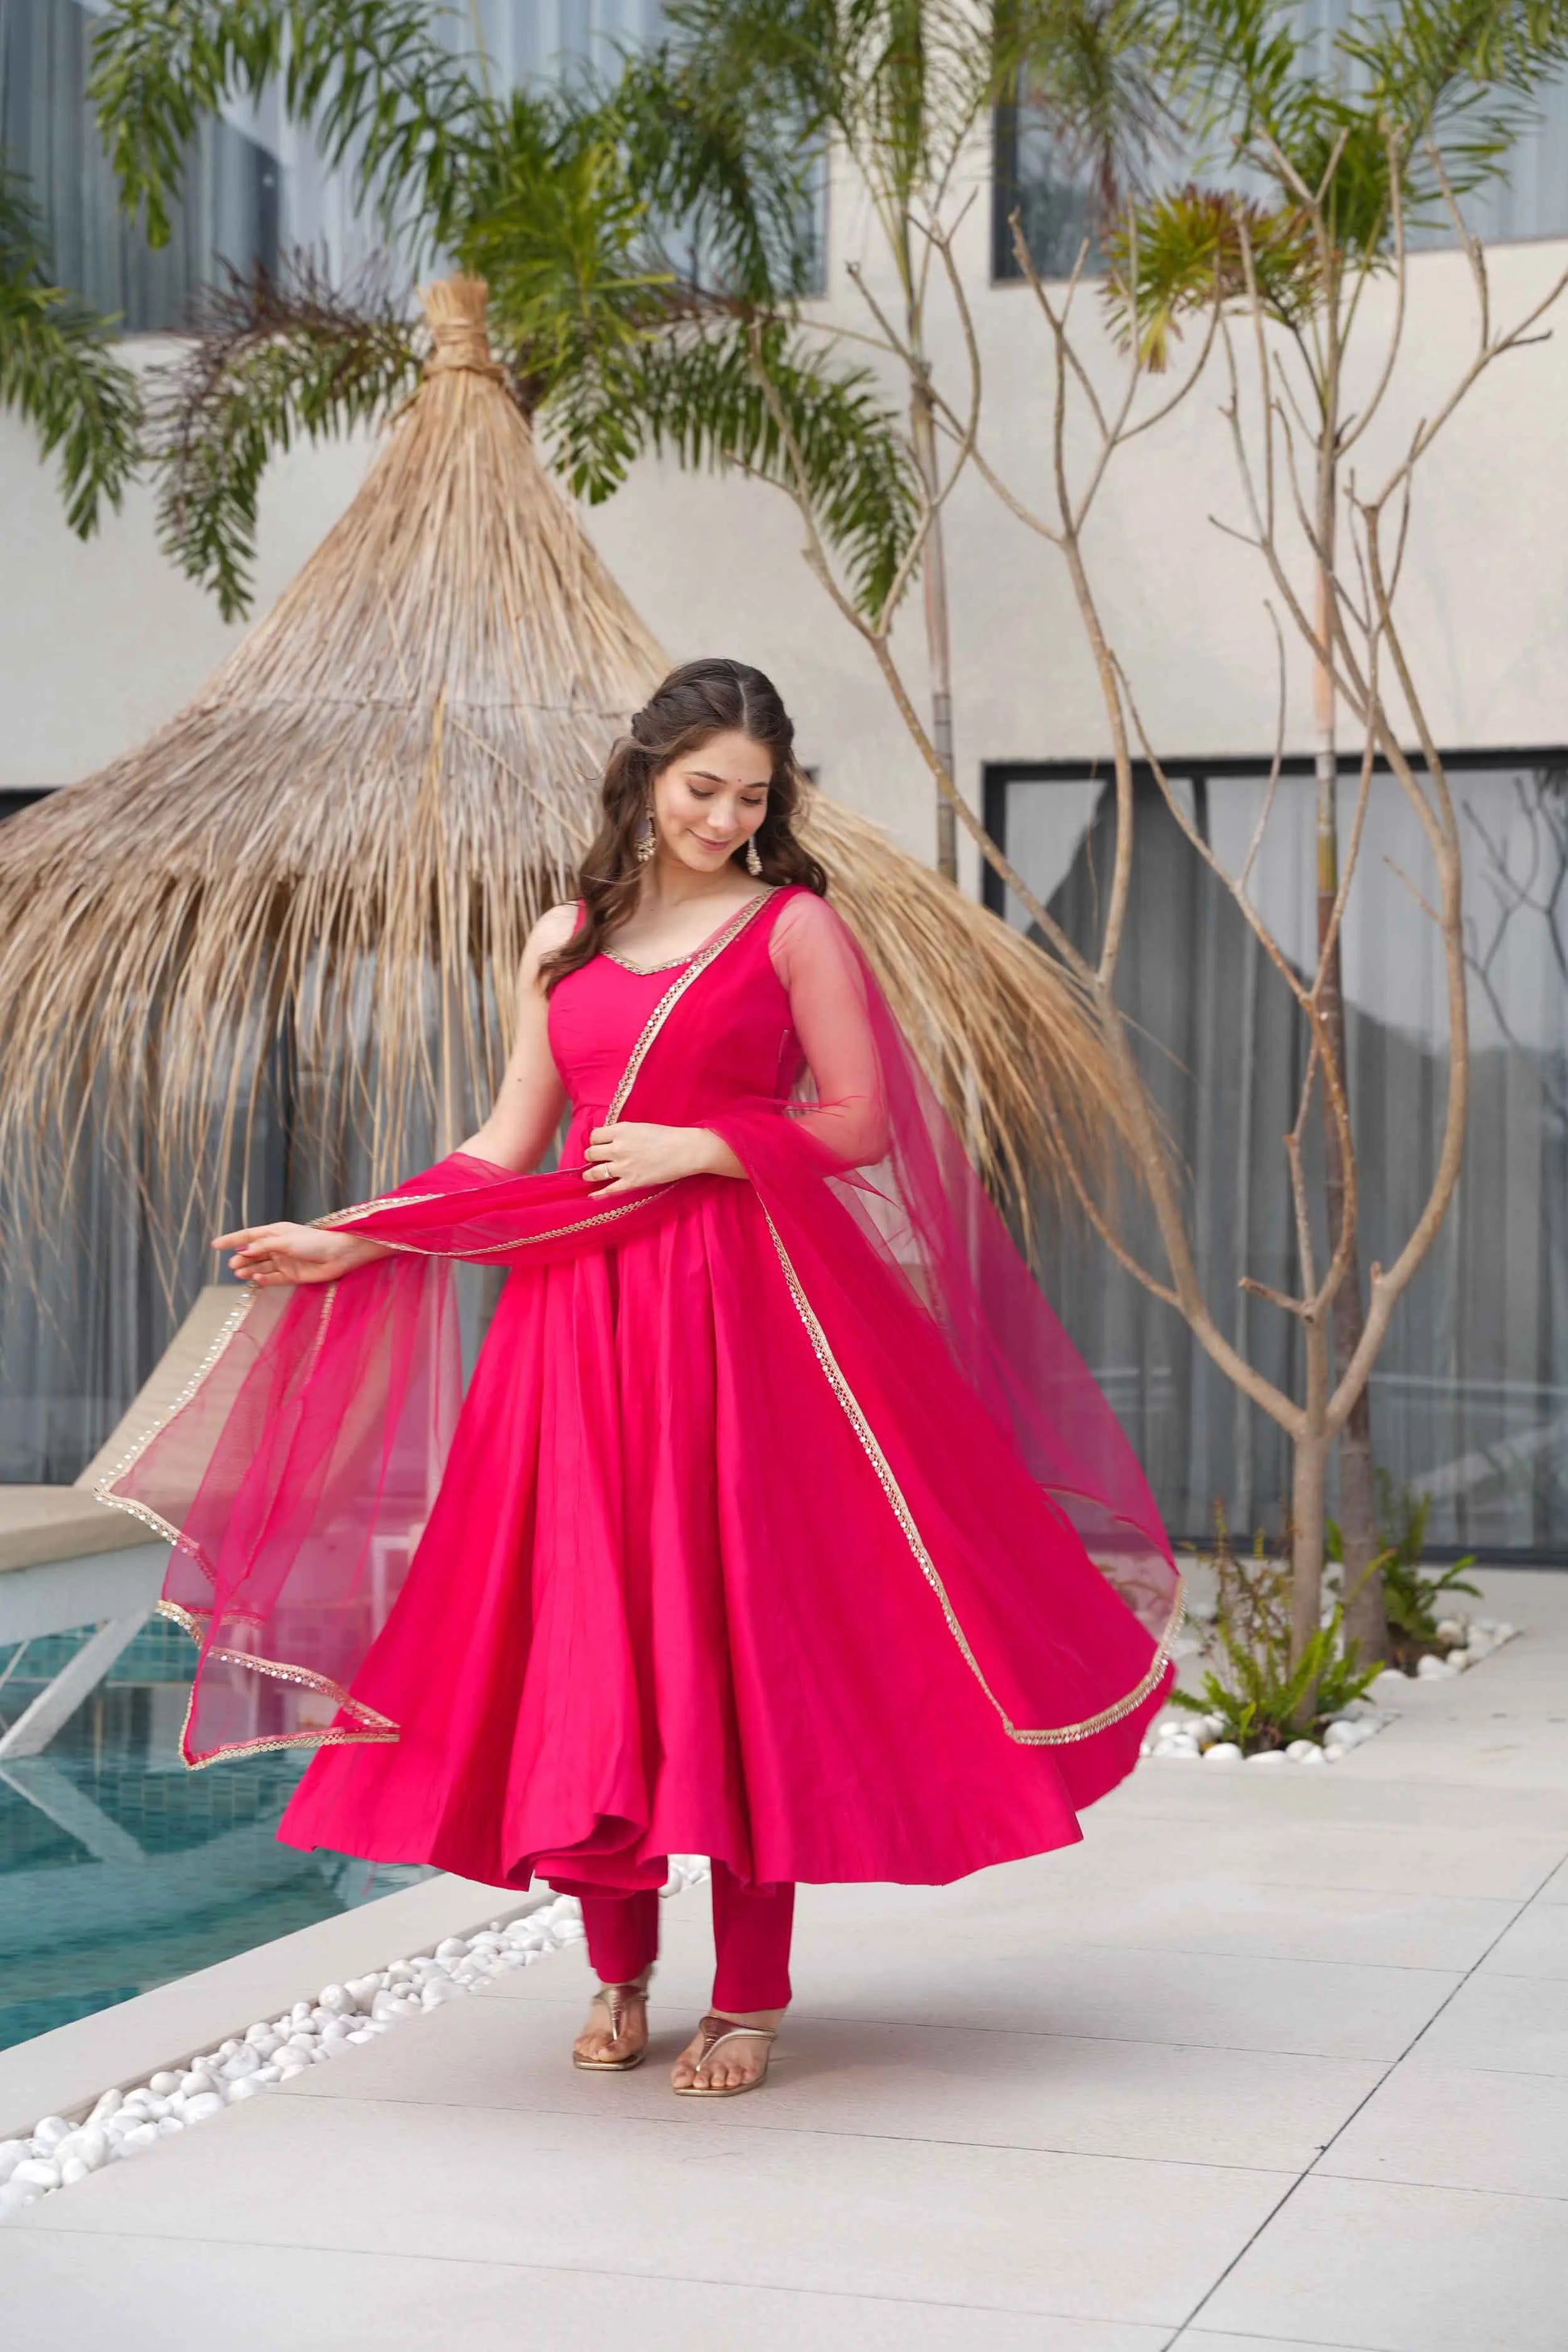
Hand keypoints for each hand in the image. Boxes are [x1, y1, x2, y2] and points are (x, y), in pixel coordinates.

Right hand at [213, 1222, 375, 1285]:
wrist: (338, 1255)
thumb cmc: (314, 1242)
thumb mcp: (286, 1241)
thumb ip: (264, 1247)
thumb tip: (243, 1251)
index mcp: (276, 1232)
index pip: (249, 1236)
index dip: (232, 1240)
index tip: (215, 1245)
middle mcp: (278, 1247)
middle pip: (253, 1254)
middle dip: (241, 1259)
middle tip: (233, 1265)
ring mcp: (284, 1261)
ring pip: (260, 1267)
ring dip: (249, 1270)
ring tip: (240, 1273)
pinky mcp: (291, 1276)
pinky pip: (272, 1278)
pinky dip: (263, 1279)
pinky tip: (257, 1279)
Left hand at [581, 1122, 735, 1195]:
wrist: (686, 1150)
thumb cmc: (667, 1136)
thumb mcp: (640, 1126)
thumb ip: (623, 1133)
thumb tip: (610, 1140)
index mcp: (621, 1130)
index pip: (594, 1135)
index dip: (595, 1140)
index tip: (598, 1143)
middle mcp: (618, 1148)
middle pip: (591, 1153)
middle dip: (591, 1156)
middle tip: (593, 1158)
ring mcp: (623, 1167)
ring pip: (595, 1172)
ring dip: (589, 1174)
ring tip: (587, 1175)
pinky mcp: (631, 1182)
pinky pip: (608, 1190)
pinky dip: (598, 1194)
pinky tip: (592, 1195)